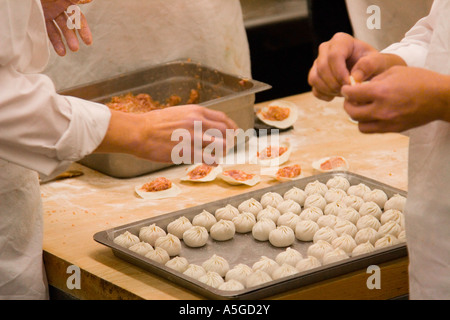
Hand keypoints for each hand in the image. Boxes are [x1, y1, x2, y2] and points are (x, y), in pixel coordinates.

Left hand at [40, 0, 92, 55]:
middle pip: (68, 26)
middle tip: (75, 49)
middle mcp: (58, 8)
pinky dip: (49, 39)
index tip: (88, 42)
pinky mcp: (38, 17)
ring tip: (64, 53)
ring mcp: (48, 13)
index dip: (83, 30)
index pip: (78, 18)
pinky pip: (44, 29)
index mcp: (66, 2)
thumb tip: (89, 0)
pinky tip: (53, 49)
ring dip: (61, 42)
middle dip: (72, 38)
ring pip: (56, 30)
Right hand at [96, 105, 238, 164]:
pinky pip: (207, 158)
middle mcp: (197, 123)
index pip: (222, 118)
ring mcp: (192, 138)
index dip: (231, 127)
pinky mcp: (186, 152)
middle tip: (227, 147)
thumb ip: (192, 117)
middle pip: (225, 132)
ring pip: (219, 146)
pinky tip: (213, 162)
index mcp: (195, 112)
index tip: (234, 132)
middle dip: (229, 140)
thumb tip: (204, 123)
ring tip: (219, 155)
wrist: (138, 132)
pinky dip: (213, 161)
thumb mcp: (177, 112)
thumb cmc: (154, 123)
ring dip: (222, 152)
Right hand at [308, 32, 404, 100]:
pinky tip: (336, 95)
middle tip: (348, 91)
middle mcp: (326, 49)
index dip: (340, 72)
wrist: (369, 71)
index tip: (350, 84)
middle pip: (322, 67)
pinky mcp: (315, 75)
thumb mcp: (378, 62)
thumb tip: (354, 77)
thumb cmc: (374, 64)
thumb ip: (370, 65)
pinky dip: (324, 95)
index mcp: (341, 41)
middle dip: (334, 83)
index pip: (334, 55)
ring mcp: (318, 62)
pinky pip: (314, 88)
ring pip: (314, 78)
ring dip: (328, 90)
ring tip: (343, 92)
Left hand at [341, 66, 449, 132]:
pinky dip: (368, 123)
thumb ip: (374, 80)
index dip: (345, 90)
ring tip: (362, 107)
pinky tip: (372, 114)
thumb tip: (359, 87)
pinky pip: (371, 130)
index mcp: (381, 92)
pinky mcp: (393, 129)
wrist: (440, 98)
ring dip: (357, 116)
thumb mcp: (394, 72)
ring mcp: (387, 122)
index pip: (352, 94)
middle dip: (348, 104)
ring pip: (359, 125)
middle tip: (351, 98)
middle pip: (352, 112)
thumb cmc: (420, 80)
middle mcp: (381, 109)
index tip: (346, 88)